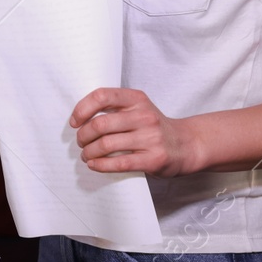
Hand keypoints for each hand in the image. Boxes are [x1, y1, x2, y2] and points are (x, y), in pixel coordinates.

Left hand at [71, 87, 199, 177]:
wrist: (186, 145)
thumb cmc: (154, 127)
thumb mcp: (138, 108)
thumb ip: (114, 108)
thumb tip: (79, 117)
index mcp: (137, 99)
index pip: (102, 96)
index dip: (82, 109)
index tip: (75, 122)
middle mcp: (144, 116)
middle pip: (100, 124)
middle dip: (83, 136)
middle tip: (81, 142)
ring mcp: (150, 138)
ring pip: (106, 145)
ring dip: (89, 152)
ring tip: (86, 155)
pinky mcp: (153, 159)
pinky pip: (119, 163)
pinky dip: (100, 165)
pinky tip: (94, 165)